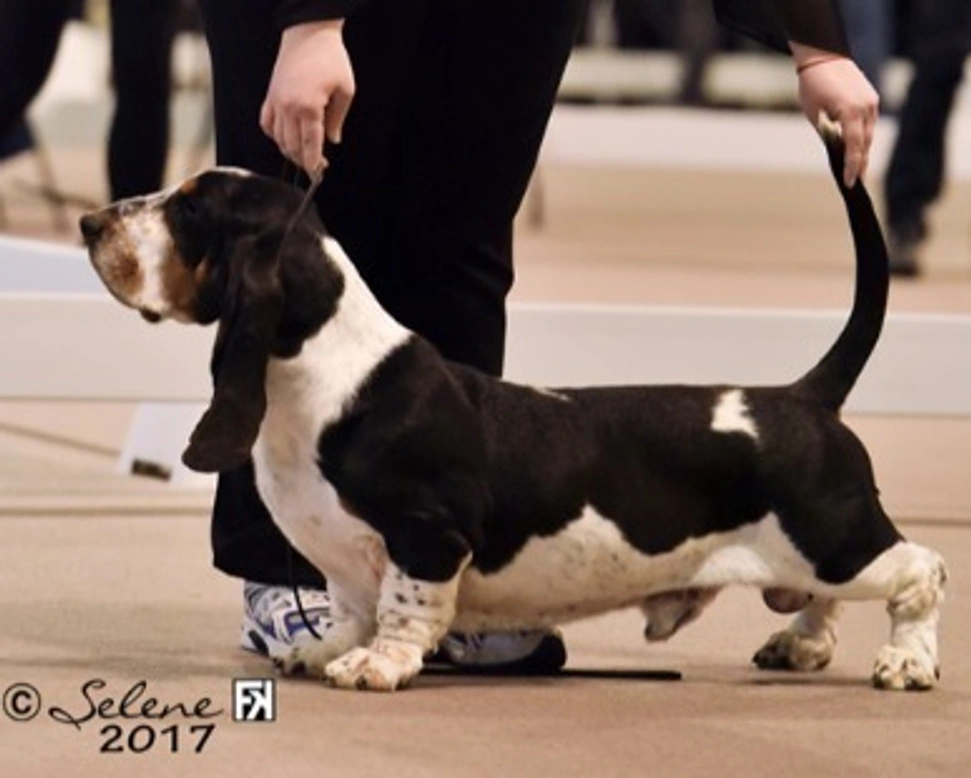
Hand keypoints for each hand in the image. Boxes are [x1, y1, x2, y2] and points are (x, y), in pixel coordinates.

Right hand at [260, 20, 354, 176]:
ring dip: (290, 151)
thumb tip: (332, 141)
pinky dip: (275, 136)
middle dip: (304, 161)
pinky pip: (267, 124)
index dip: (313, 165)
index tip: (317, 176)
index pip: (310, 146)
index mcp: (308, 108)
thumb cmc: (330, 58)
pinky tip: (285, 139)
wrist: (308, 33)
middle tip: (317, 167)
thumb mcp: (345, 90)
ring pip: (279, 139)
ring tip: (304, 155)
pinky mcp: (270, 95)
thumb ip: (338, 119)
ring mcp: (276, 102)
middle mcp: (288, 107)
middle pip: (292, 146)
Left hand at [790, 43, 878, 186]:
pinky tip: (858, 148)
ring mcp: (871, 102)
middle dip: (860, 163)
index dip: (851, 166)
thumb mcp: (815, 115)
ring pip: (869, 134)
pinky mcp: (871, 98)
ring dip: (862, 151)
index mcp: (851, 111)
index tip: (849, 183)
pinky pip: (868, 123)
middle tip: (855, 182)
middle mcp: (866, 107)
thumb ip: (828, 133)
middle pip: (865, 143)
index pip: (854, 146)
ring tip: (857, 170)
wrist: (824, 56)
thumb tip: (837, 151)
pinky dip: (863, 136)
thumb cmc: (813, 85)